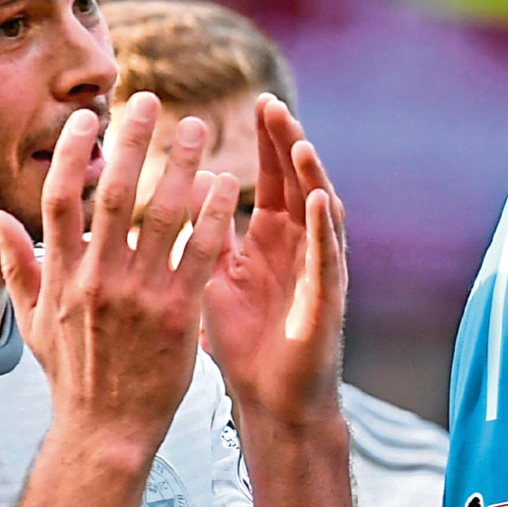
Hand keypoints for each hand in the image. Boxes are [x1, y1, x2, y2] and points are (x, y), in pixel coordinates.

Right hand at [0, 94, 235, 448]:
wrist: (106, 430)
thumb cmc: (72, 375)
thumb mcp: (31, 321)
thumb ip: (17, 265)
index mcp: (62, 273)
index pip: (62, 196)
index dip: (73, 150)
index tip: (88, 116)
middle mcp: (98, 277)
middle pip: (114, 191)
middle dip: (132, 140)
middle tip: (150, 101)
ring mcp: (139, 294)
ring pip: (162, 214)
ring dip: (180, 164)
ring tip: (197, 129)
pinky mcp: (178, 314)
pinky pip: (199, 253)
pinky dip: (212, 216)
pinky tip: (226, 185)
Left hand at [202, 96, 348, 428]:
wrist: (273, 402)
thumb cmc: (245, 345)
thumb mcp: (212, 279)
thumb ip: (203, 236)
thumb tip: (179, 192)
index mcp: (270, 241)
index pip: (270, 179)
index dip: (265, 143)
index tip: (257, 105)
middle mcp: (300, 248)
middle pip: (296, 184)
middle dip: (286, 144)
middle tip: (272, 104)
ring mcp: (318, 271)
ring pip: (320, 212)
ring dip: (310, 176)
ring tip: (297, 140)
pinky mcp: (328, 299)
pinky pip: (328, 256)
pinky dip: (325, 227)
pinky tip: (320, 199)